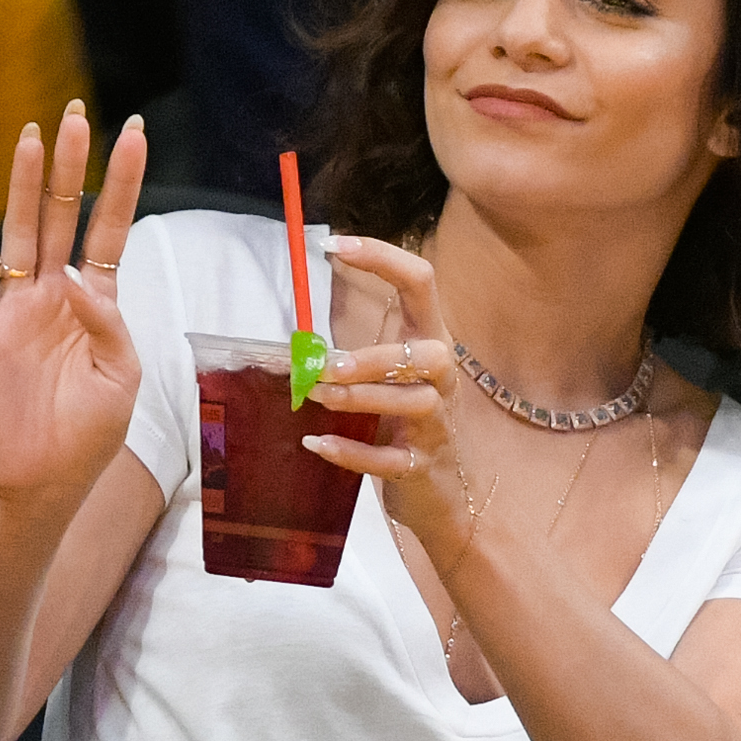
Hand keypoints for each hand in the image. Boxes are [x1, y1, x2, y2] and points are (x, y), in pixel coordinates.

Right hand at [0, 102, 145, 514]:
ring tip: (32, 137)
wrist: (46, 477)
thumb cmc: (89, 431)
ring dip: (26, 187)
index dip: (121, 182)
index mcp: (97, 301)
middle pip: (64, 216)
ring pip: (21, 234)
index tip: (133, 133)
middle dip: (71, 166)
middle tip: (77, 114)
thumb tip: (80, 284)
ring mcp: (17, 308)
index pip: (110, 228)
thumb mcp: (122, 380)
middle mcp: (55, 293)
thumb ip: (110, 327)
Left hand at [311, 235, 474, 562]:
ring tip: (318, 398)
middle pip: (428, 355)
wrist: (444, 495)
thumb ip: (355, 347)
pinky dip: (352, 452)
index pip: (420, 283)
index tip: (332, 245)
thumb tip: (295, 329)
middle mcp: (441, 379)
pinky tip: (318, 444)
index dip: (381, 258)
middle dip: (376, 357)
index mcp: (429, 343)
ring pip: (413, 404)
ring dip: (360, 399)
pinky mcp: (421, 466)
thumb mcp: (389, 375)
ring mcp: (436, 425)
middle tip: (326, 365)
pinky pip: (390, 459)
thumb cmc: (405, 423)